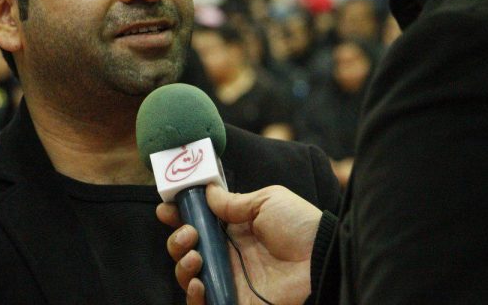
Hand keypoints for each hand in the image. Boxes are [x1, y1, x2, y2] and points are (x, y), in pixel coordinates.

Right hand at [157, 184, 322, 304]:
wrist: (321, 261)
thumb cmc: (300, 227)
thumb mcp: (267, 201)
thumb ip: (234, 202)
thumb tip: (207, 192)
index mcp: (235, 229)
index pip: (198, 222)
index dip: (179, 215)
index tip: (166, 209)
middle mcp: (228, 254)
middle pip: (186, 249)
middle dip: (177, 239)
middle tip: (189, 232)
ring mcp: (229, 280)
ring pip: (188, 276)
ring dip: (182, 264)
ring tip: (196, 256)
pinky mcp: (233, 301)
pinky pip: (202, 303)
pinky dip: (193, 295)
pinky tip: (199, 282)